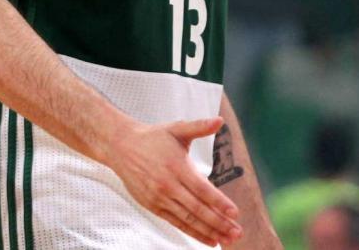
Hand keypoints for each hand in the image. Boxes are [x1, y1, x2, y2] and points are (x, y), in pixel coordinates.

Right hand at [105, 116, 242, 245]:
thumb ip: (199, 126)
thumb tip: (219, 120)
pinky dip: (192, 232)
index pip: (202, 189)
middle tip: (237, 232)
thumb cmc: (153, 137)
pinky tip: (208, 239)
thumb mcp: (177, 129)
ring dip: (208, 231)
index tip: (235, 213)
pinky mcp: (153, 206)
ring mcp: (159, 198)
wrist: (121, 147)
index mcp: (177, 166)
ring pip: (187, 219)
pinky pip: (175, 223)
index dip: (219, 202)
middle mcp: (168, 185)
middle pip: (197, 209)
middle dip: (218, 222)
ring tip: (226, 240)